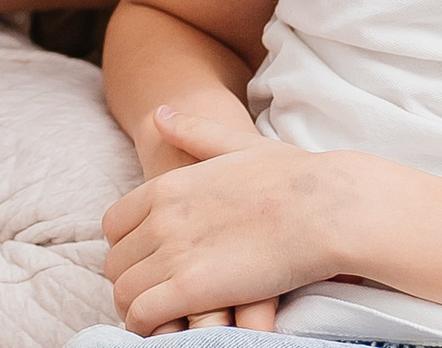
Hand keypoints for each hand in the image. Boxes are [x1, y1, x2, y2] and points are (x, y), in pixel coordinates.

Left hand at [104, 103, 368, 335]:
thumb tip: (160, 115)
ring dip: (138, 308)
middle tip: (159, 294)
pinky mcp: (192, 288)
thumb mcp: (236, 143)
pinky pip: (142, 314)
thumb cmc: (294, 177)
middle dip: (133, 281)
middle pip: (115, 262)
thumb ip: (193, 132)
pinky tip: (171, 328)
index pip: (113, 226)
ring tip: (165, 317)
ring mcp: (174, 253)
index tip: (151, 262)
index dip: (128, 248)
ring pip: (123, 292)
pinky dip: (148, 325)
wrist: (328, 207)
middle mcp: (161, 219)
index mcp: (167, 186)